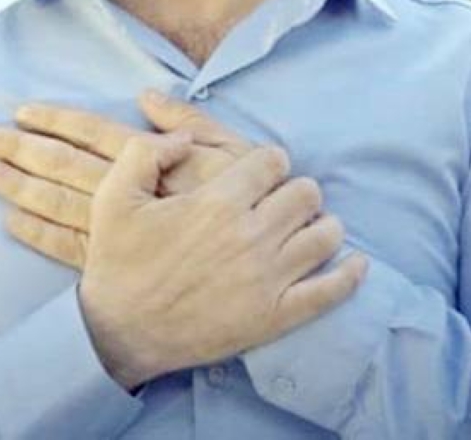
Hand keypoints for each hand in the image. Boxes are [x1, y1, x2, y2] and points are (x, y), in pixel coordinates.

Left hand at [0, 91, 251, 265]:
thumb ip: (189, 119)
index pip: (93, 133)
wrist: (262, 263)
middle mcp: (129, 193)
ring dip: (20, 187)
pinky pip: (69, 249)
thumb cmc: (252, 200)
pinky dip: (39, 234)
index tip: (22, 111)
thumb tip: (147, 94)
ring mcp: (121, 231)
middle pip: (64, 167)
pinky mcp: (120, 262)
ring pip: (59, 205)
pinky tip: (12, 223)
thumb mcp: (233, 151)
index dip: (57, 122)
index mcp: (152, 160)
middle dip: (22, 150)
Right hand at [77, 132, 366, 388]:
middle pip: (306, 193)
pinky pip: (329, 292)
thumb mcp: (115, 195)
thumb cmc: (117, 261)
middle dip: (294, 189)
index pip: (272, 161)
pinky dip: (348, 275)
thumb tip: (184, 137)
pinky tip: (355, 262)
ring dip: (320, 224)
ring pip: (324, 235)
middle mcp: (250, 236)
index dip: (267, 161)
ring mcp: (267, 279)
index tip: (258, 171)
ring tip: (304, 226)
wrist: (116, 333)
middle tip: (278, 200)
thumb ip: (148, 151)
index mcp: (217, 202)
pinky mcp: (274, 317)